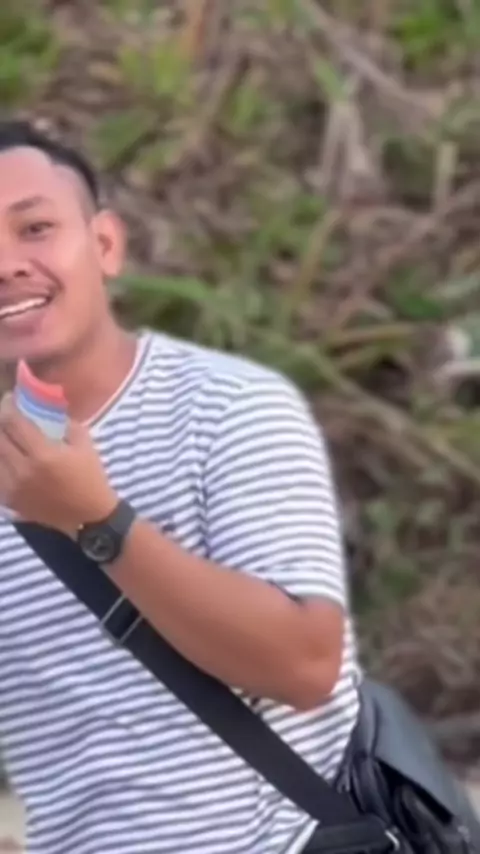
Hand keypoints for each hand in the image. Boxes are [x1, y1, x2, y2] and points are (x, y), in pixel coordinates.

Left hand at [0, 394, 117, 534]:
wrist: (89, 516)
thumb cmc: (90, 477)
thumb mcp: (85, 444)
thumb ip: (64, 422)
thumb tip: (46, 406)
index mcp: (43, 454)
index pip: (13, 422)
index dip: (8, 407)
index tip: (10, 400)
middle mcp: (24, 470)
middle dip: (1, 423)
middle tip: (7, 418)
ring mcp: (14, 487)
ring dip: (0, 443)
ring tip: (6, 437)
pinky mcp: (10, 500)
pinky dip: (0, 464)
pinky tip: (7, 458)